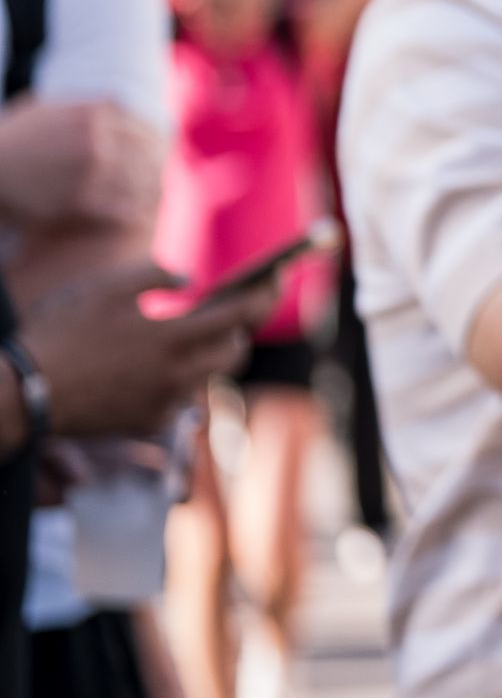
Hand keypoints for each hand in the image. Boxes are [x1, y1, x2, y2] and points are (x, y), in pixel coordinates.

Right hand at [0, 99, 162, 230]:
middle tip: (162, 176)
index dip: (154, 142)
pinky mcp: (82, 200)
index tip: (160, 151)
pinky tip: (139, 216)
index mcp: (92, 113)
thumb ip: (84, 105)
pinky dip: (134, 212)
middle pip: (146, 154)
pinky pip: (121, 208)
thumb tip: (118, 101)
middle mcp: (96, 139)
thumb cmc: (11, 138)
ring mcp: (91, 170)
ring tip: (156, 197)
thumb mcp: (46, 109)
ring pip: (139, 182)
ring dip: (150, 190)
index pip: (141, 128)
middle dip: (156, 166)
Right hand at [21, 263, 273, 438]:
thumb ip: (153, 274)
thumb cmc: (61, 332)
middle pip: (234, 351)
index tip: (279, 278)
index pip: (240, 315)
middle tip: (238, 308)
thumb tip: (190, 278)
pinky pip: (183, 399)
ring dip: (211, 354)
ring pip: (210, 376)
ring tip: (200, 333)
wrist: (24, 392)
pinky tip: (165, 365)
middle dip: (240, 328)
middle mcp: (178, 374)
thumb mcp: (103, 288)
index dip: (265, 295)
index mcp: (171, 336)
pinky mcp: (151, 422)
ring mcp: (166, 402)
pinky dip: (182, 380)